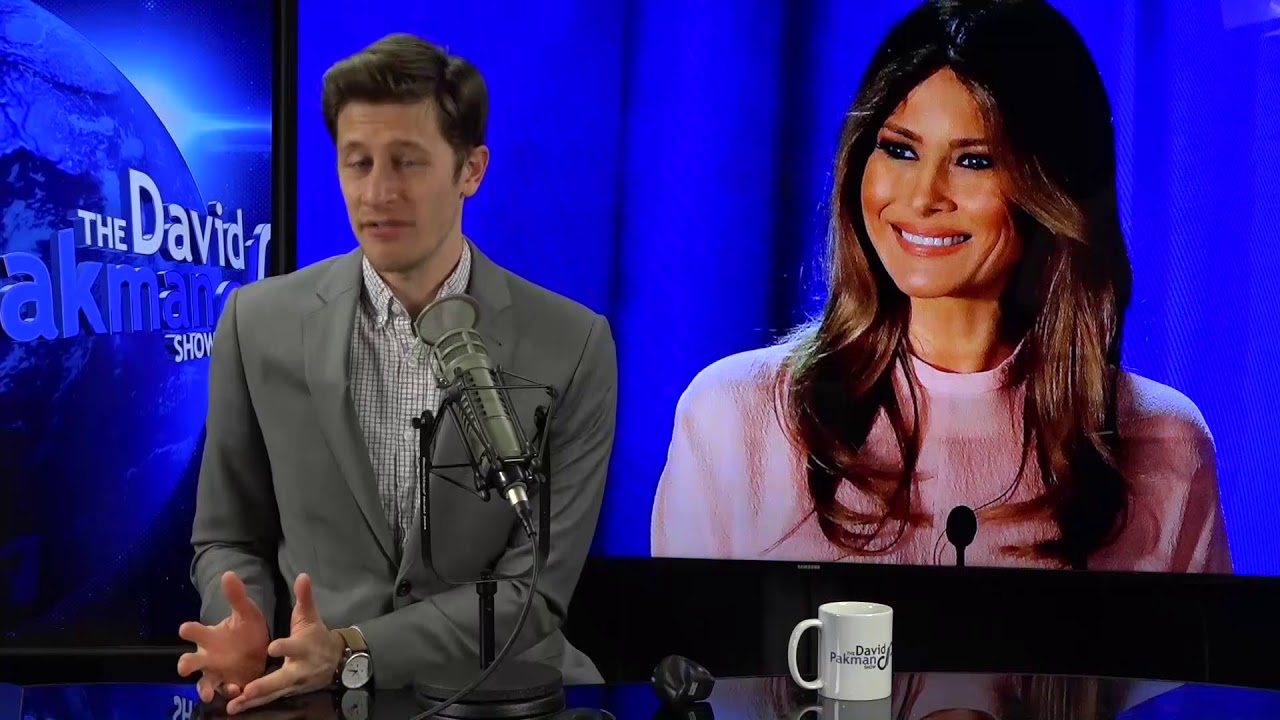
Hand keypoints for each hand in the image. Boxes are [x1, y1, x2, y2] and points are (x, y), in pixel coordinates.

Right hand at [178, 571, 270, 703]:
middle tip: (185, 667)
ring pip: (204, 684)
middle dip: (186, 664)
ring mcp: (217, 673)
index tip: (185, 628)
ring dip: (205, 689)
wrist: (263, 650)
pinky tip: (236, 693)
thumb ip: (237, 596)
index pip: (194, 631)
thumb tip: (228, 573)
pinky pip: (225, 693)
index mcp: (210, 636)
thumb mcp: (247, 612)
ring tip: (209, 694)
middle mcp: (208, 657)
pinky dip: (228, 694)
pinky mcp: (229, 685)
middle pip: (189, 662)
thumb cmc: (247, 630)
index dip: (188, 630)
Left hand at [226, 573, 345, 714]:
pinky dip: (252, 705)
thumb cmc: (317, 636)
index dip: (284, 647)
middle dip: (265, 685)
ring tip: (233, 705)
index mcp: (304, 647)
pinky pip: (268, 700)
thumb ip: (304, 598)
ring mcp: (292, 684)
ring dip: (253, 700)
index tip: (272, 648)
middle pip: (282, 678)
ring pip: (272, 693)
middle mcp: (298, 668)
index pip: (294, 647)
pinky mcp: (285, 692)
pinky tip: (234, 708)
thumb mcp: (311, 617)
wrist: (336, 662)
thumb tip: (302, 575)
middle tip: (248, 691)